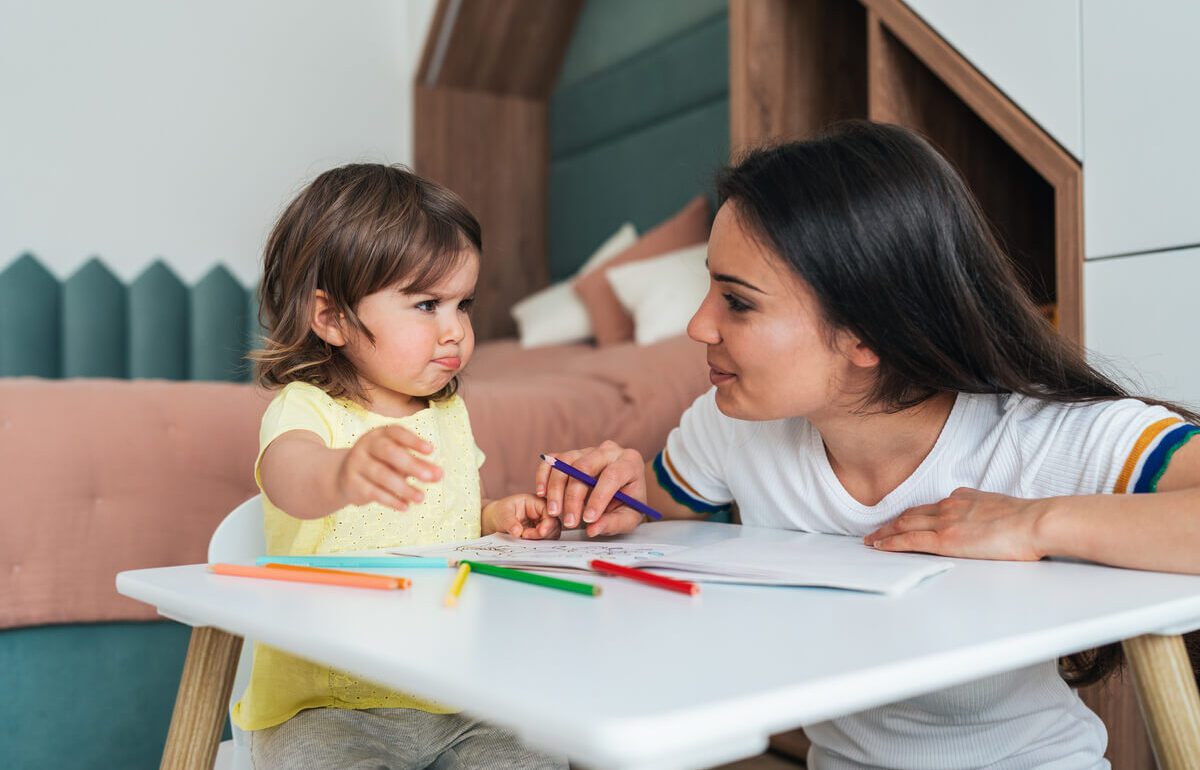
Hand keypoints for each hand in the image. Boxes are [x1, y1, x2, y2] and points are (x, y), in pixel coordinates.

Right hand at [335, 425, 440, 510]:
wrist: (344, 476)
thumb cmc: (381, 464)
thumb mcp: (399, 461)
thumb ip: (419, 465)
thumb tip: (439, 475)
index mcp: (380, 434)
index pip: (397, 432)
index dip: (414, 441)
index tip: (431, 450)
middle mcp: (366, 445)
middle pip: (389, 452)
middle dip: (411, 464)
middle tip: (430, 477)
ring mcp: (356, 463)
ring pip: (382, 475)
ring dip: (404, 487)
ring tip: (421, 497)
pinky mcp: (352, 483)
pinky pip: (373, 492)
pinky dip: (391, 500)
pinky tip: (406, 506)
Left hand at [483, 494, 560, 538]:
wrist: (495, 520)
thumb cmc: (500, 512)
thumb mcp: (503, 514)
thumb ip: (510, 522)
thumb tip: (518, 532)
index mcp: (535, 502)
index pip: (549, 511)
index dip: (547, 523)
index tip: (540, 532)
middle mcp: (542, 512)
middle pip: (554, 523)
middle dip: (544, 533)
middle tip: (527, 536)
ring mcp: (542, 523)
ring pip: (552, 533)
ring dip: (542, 539)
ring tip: (525, 538)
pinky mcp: (540, 533)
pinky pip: (547, 539)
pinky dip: (540, 543)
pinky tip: (529, 542)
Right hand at [535, 441, 645, 536]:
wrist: (620, 493)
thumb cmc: (627, 504)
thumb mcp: (628, 518)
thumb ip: (613, 523)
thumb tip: (592, 528)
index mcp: (629, 462)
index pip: (612, 475)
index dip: (599, 497)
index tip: (589, 518)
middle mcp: (608, 451)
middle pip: (585, 466)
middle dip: (574, 496)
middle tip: (569, 521)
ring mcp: (587, 450)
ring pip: (566, 462)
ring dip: (556, 488)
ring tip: (555, 512)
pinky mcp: (570, 456)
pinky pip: (552, 460)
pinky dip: (544, 476)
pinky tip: (543, 494)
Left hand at [864, 487, 1048, 560]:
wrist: (1035, 522)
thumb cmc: (1027, 521)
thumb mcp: (999, 507)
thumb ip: (983, 511)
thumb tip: (982, 520)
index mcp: (963, 498)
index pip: (930, 507)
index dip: (911, 515)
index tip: (900, 521)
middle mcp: (950, 506)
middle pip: (911, 514)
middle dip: (891, 523)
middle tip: (876, 531)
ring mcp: (946, 522)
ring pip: (905, 525)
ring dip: (885, 533)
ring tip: (871, 540)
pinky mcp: (946, 539)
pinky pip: (910, 540)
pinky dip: (891, 542)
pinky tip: (880, 546)